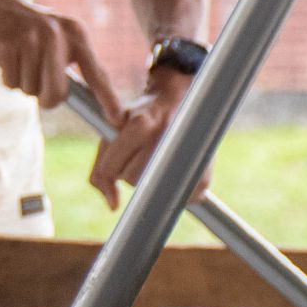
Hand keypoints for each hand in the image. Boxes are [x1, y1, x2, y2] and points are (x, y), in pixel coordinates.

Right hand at [0, 0, 122, 119]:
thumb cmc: (26, 31)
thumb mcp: (55, 37)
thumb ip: (71, 64)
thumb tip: (88, 105)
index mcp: (75, 33)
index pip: (97, 73)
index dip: (108, 99)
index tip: (118, 120)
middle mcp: (56, 34)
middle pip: (57, 93)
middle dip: (46, 98)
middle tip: (38, 87)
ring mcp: (30, 39)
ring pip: (31, 89)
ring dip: (23, 83)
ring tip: (19, 59)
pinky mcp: (6, 46)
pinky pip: (11, 83)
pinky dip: (7, 78)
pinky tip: (5, 57)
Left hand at [88, 71, 201, 211]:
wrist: (179, 100)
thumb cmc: (139, 116)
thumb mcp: (112, 130)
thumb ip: (102, 168)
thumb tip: (113, 206)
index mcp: (140, 125)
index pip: (111, 168)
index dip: (110, 165)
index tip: (118, 155)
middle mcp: (165, 139)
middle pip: (131, 179)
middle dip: (129, 169)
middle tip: (141, 151)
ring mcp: (187, 156)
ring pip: (151, 190)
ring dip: (149, 179)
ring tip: (156, 158)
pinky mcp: (203, 174)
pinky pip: (177, 199)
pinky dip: (172, 191)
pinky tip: (172, 170)